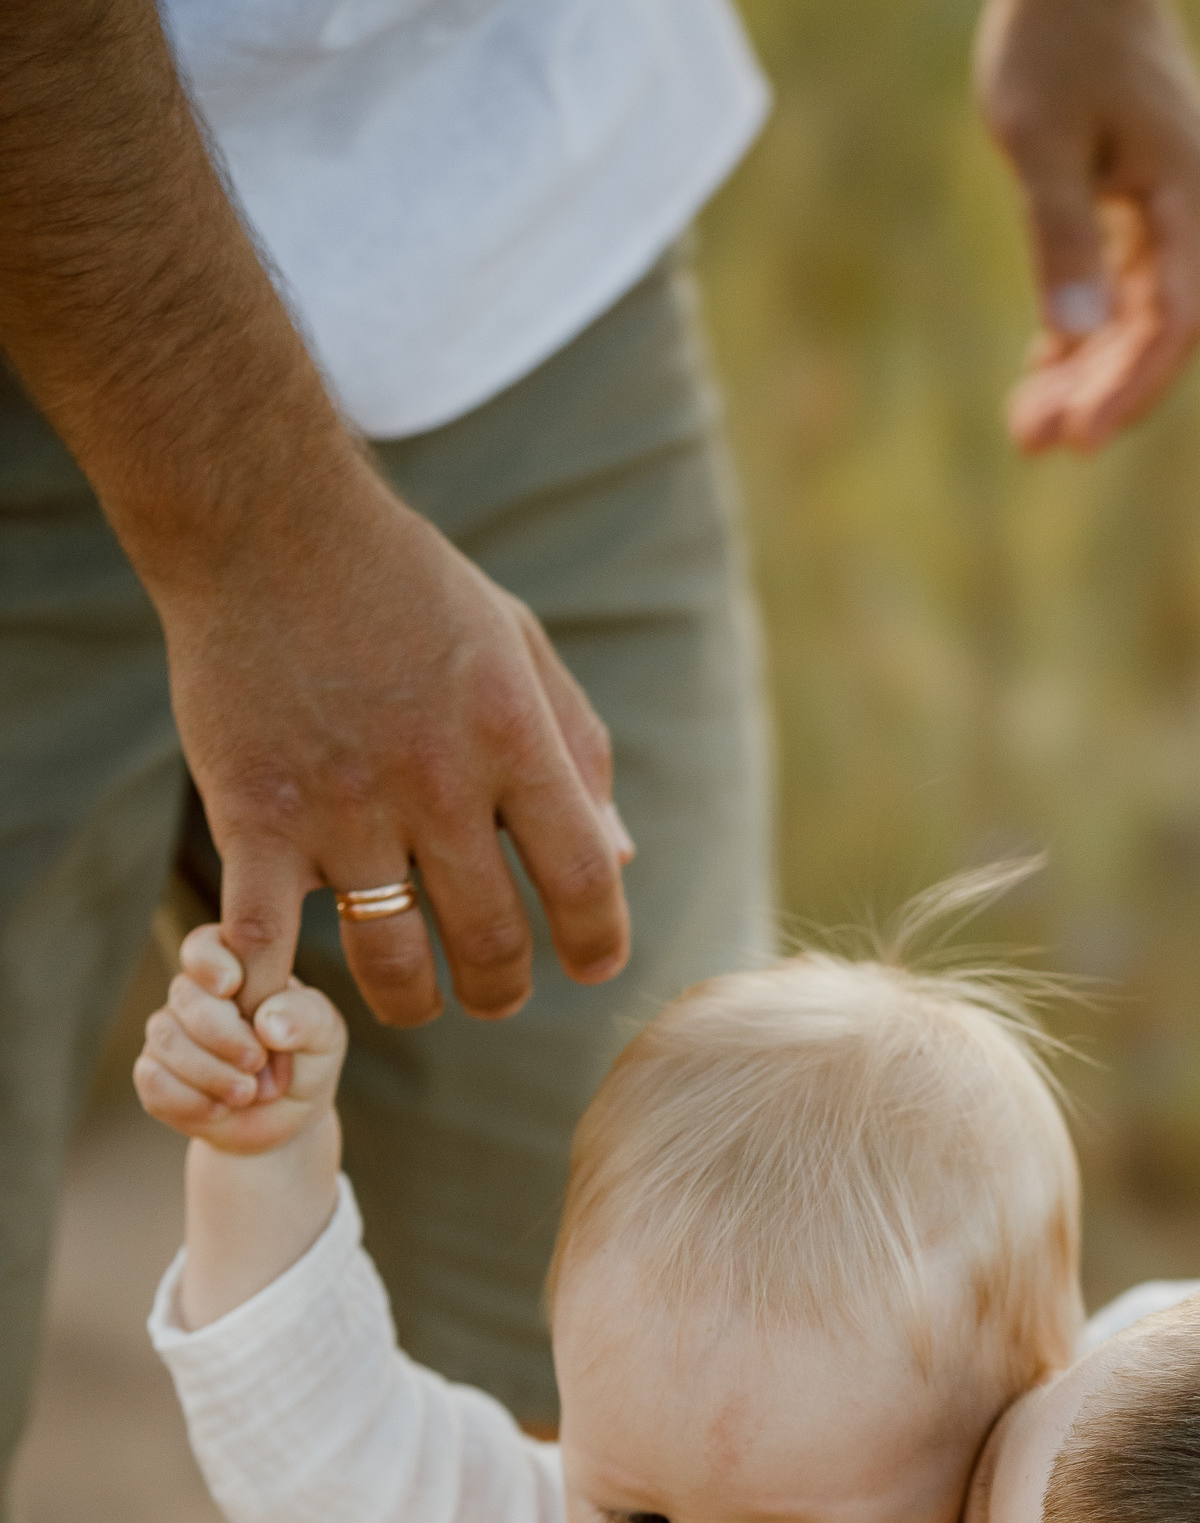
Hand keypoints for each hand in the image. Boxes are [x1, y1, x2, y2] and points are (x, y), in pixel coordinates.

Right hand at [135, 922, 343, 1155]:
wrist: (288, 1121)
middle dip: (224, 1034)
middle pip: (186, 996)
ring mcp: (169, 1034)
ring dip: (211, 1072)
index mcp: (235, 969)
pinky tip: (220, 1109)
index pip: (204, 946)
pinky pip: (153, 1081)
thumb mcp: (325, 1037)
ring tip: (248, 1092)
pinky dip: (190, 1101)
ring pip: (167, 1039)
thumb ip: (307, 1018)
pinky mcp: (155, 1077)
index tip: (231, 986)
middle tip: (257, 1062)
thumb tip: (268, 1022)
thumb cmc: (305, 1063)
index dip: (209, 961)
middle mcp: (194, 995)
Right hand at [152, 468, 634, 1030]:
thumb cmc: (405, 584)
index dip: (599, 942)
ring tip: (415, 1001)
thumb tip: (621, 859)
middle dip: (503, 989)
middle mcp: (437, 783)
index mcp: (512, 739)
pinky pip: (265, 930)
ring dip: (411, 1003)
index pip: (584, 880)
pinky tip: (277, 995)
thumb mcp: (518, 645)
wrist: (264, 518)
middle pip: (493, 939)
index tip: (591, 964)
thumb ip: (577, 751)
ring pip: (393, 958)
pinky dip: (268, 979)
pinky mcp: (255, 813)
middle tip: (495, 992)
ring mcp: (342, 805)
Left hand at [974, 0, 1199, 452]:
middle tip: (1031, 441)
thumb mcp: (1039, 139)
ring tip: (1026, 427)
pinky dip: (1085, 329)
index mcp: (1190, 197)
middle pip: (1160, 332)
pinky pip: (1124, 285)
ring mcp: (1174, 207)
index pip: (1175, 322)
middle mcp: (1196, 210)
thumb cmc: (1054, 38)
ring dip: (1087, 371)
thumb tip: (1078, 338)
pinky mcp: (1143, 201)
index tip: (1078, 438)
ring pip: (1140, 315)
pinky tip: (1042, 371)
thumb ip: (1061, 237)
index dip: (1131, 388)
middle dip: (1099, 392)